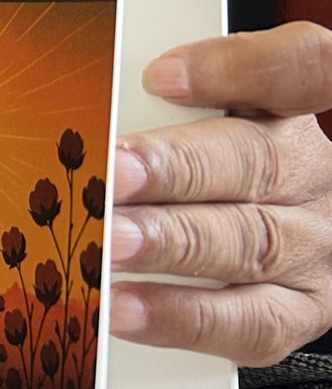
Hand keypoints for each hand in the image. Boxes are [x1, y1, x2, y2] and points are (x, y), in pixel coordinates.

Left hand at [111, 21, 331, 364]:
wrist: (281, 244)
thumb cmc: (219, 172)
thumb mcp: (203, 126)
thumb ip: (160, 110)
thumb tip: (81, 105)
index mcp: (292, 115)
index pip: (304, 67)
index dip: (239, 67)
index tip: (162, 76)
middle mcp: (314, 177)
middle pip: (256, 162)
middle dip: (176, 168)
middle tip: (114, 174)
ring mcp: (315, 247)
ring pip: (249, 242)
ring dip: (171, 243)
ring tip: (111, 242)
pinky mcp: (300, 310)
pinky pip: (248, 321)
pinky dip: (182, 315)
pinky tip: (126, 307)